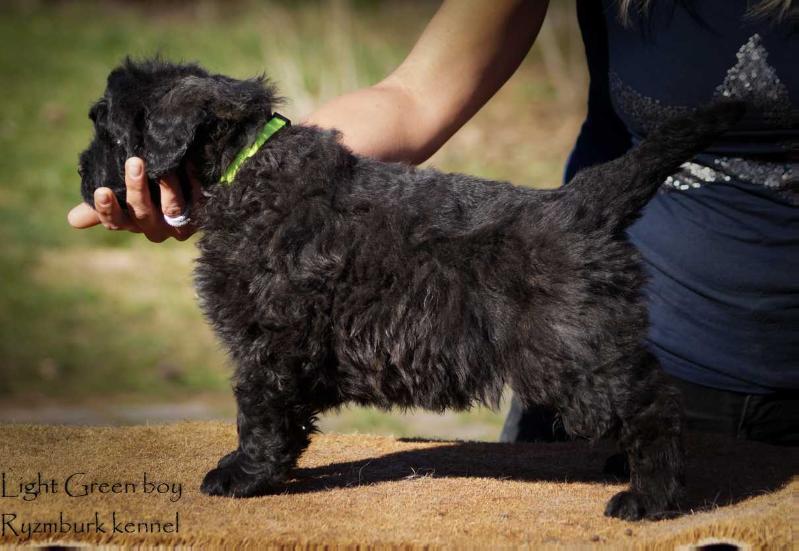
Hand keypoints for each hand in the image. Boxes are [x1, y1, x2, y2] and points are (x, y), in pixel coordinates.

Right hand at [67, 157, 199, 241]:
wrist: (185, 183)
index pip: (114, 221)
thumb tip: (72, 221)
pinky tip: (187, 163)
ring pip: (171, 210)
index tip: (102, 190)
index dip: (107, 209)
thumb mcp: (122, 195)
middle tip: (135, 162)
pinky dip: (191, 181)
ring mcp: (180, 225)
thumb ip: (102, 205)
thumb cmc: (147, 190)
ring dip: (167, 186)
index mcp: (131, 223)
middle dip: (137, 188)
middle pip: (142, 213)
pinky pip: (197, 200)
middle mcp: (155, 229)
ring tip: (164, 166)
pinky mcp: (202, 215)